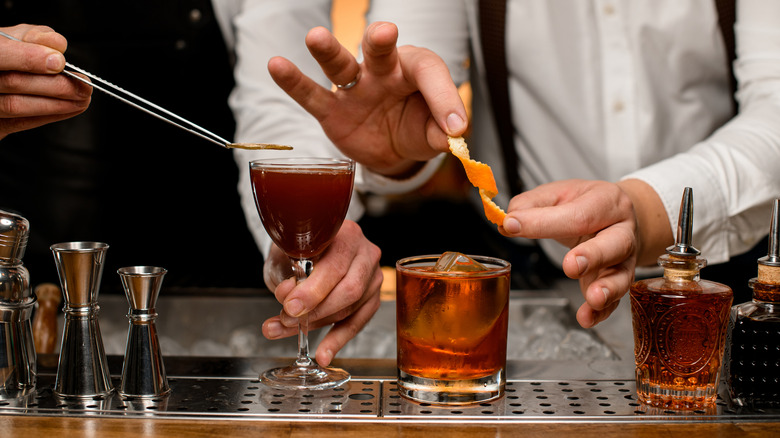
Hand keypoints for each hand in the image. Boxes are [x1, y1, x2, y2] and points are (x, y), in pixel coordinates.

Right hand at [0, 24, 91, 139]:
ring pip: (16, 105)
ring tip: (82, 98)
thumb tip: (58, 46)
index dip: (30, 58)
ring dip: (56, 104)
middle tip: (84, 86)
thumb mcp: (15, 37)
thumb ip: (35, 37)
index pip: (1, 54)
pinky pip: (19, 122)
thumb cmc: (5, 53)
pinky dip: (48, 115)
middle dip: (55, 85)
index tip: (59, 62)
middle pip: (13, 82)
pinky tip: (69, 108)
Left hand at [261, 220, 382, 365]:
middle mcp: (365, 254)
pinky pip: (356, 323)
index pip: (336, 265)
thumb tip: (289, 297)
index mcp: (347, 234)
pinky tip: (323, 353)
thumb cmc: (298, 247)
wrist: (308, 249)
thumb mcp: (285, 253)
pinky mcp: (372, 298)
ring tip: (287, 329)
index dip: (313, 290)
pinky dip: (337, 340)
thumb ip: (287, 273)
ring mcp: (372, 277)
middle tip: (288, 319)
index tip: (290, 305)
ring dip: (317, 324)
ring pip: (351, 308)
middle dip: (316, 310)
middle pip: (350, 289)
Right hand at [267, 21, 467, 176]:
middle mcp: (382, 71)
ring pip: (340, 64)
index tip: (456, 127)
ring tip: (315, 37)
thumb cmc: (416, 128)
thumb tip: (453, 136)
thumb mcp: (434, 134)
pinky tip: (277, 65)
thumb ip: (442, 132)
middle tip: (385, 32)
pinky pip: (311, 95)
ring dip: (328, 52)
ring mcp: (354, 89)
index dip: (444, 97)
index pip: (429, 72)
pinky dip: (294, 82)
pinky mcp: (332, 110)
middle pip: (380, 49)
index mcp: (414, 72)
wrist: (391, 148)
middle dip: (380, 40)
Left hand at [499, 179, 671, 327]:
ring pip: (622, 275)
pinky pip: (616, 301)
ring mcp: (624, 259)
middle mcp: (622, 231)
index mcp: (606, 202)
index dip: (543, 222)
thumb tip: (509, 222)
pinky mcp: (619, 281)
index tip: (512, 225)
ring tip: (593, 298)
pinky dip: (601, 312)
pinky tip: (586, 318)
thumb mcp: (559, 194)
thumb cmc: (584, 204)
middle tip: (571, 266)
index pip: (577, 215)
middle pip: (615, 244)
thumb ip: (532, 205)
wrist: (617, 215)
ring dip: (607, 289)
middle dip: (593, 256)